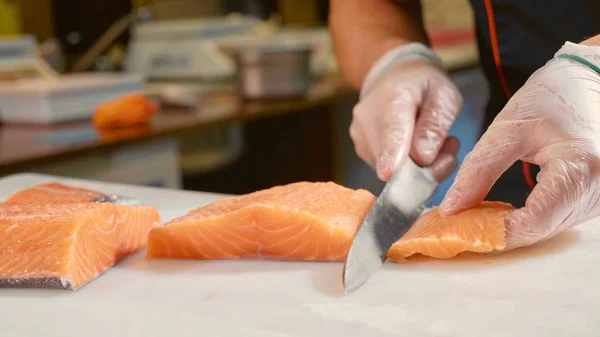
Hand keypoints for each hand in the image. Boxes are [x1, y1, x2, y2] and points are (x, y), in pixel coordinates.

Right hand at [350, 43, 462, 181]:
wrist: (394, 77)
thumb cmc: (423, 87)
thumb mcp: (444, 96)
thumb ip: (436, 125)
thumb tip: (422, 157)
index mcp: (392, 97)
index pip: (392, 128)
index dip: (392, 152)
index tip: (389, 173)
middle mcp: (367, 118)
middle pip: (392, 157)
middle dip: (424, 164)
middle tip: (449, 148)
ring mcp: (360, 136)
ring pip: (390, 167)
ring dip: (417, 165)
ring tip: (431, 142)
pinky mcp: (362, 150)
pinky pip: (386, 168)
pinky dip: (405, 166)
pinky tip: (414, 147)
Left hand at [439, 42, 599, 249]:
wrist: (591, 82)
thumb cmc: (553, 98)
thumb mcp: (508, 128)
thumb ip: (479, 170)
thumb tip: (452, 209)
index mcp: (580, 169)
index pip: (533, 221)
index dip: (493, 231)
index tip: (458, 229)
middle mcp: (597, 191)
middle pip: (538, 231)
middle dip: (496, 232)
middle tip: (459, 225)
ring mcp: (598, 199)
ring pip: (545, 230)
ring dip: (509, 228)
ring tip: (474, 216)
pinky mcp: (592, 200)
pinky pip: (553, 221)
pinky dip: (525, 220)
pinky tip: (500, 212)